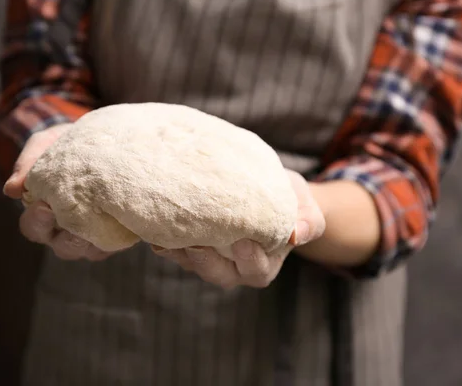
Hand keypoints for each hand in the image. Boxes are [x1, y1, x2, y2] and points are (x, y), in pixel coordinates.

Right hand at [4, 124, 116, 260]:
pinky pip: (117, 244)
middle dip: (69, 237)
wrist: (100, 141)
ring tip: (104, 221)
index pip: (33, 228)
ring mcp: (92, 236)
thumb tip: (10, 190)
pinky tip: (124, 218)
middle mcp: (66, 232)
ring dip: (96, 240)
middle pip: (63, 247)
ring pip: (91, 251)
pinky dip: (119, 235)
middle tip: (77, 217)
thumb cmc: (64, 145)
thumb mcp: (44, 145)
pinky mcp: (117, 233)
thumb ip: (27, 163)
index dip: (37, 222)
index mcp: (43, 216)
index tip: (44, 205)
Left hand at [152, 169, 325, 289]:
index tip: (242, 241)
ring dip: (179, 253)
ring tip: (165, 236)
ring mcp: (210, 258)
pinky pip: (176, 250)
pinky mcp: (191, 245)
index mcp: (264, 263)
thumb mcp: (304, 205)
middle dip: (206, 261)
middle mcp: (235, 267)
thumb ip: (308, 220)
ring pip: (193, 264)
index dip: (249, 260)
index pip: (256, 270)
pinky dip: (164, 241)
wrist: (263, 187)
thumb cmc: (289, 199)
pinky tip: (153, 229)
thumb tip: (300, 234)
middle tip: (196, 242)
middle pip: (219, 274)